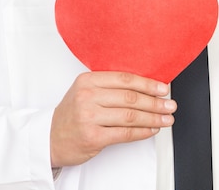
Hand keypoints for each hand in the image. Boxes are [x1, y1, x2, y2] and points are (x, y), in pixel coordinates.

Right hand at [50, 71, 176, 166]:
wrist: (48, 138)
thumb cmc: (74, 114)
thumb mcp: (86, 92)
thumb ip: (112, 86)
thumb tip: (149, 87)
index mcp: (88, 80)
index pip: (125, 79)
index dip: (148, 84)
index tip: (163, 88)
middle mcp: (87, 97)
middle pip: (130, 98)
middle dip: (155, 102)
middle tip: (170, 105)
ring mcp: (89, 117)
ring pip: (130, 116)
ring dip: (153, 118)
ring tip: (166, 118)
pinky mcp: (92, 137)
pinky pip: (125, 133)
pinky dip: (142, 131)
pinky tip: (152, 129)